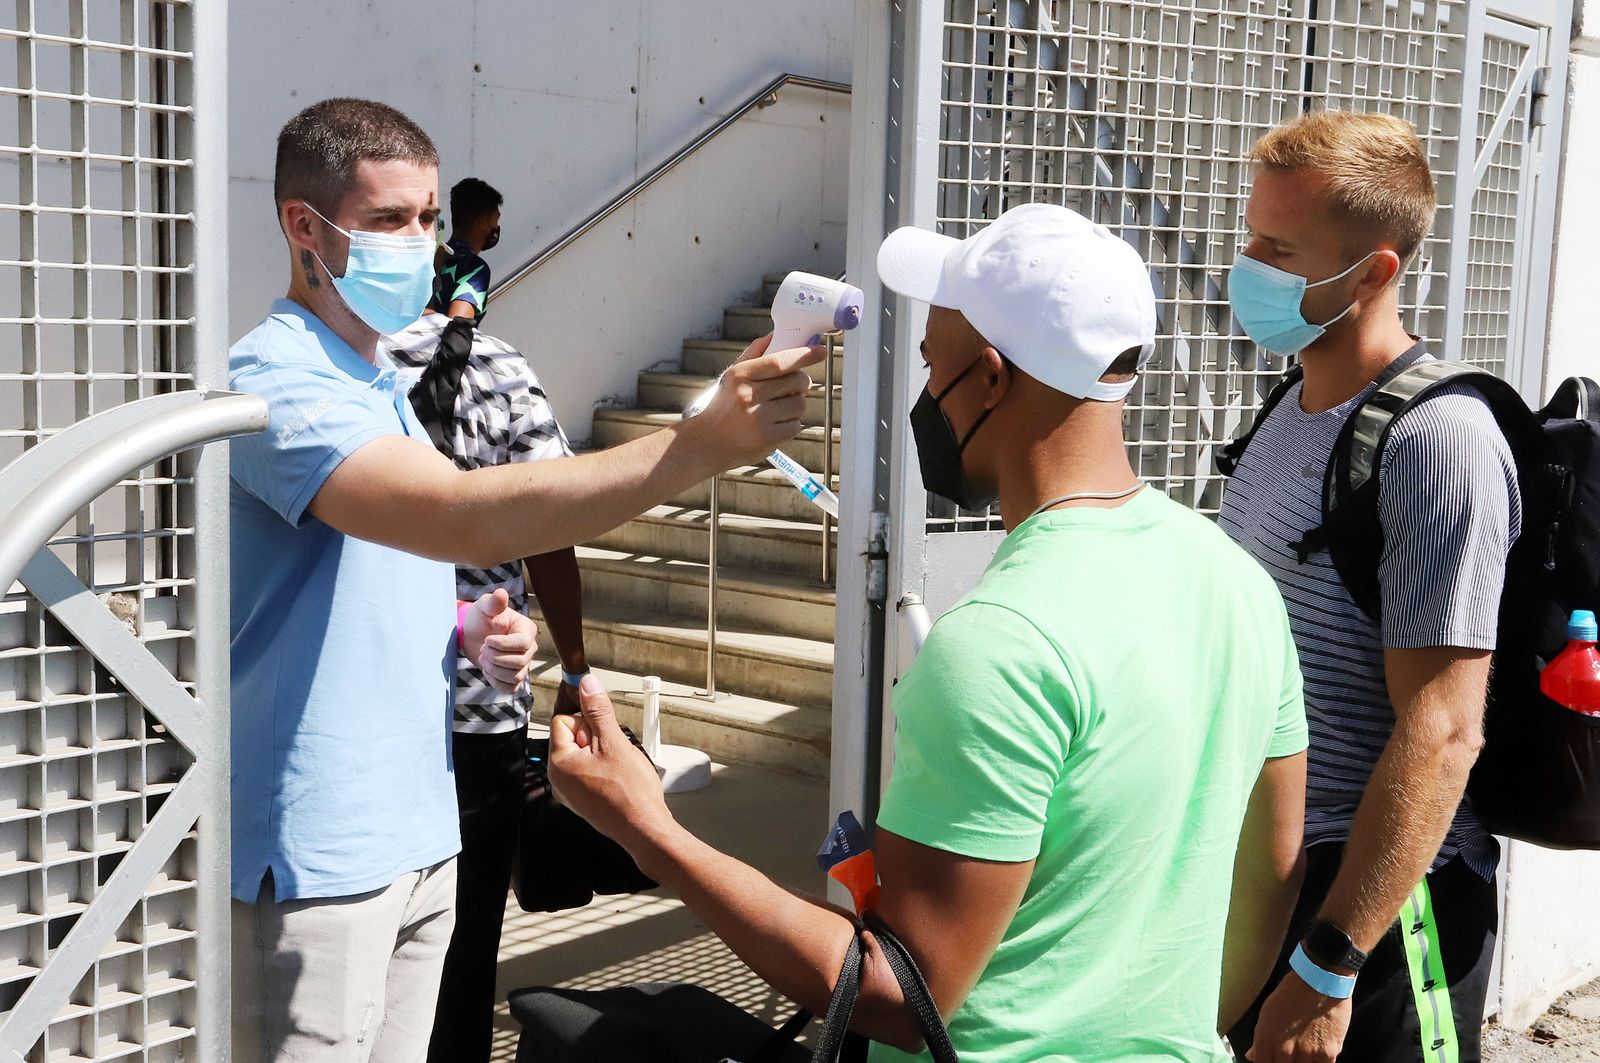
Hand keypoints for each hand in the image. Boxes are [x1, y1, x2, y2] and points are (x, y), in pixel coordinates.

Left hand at [460, 589, 537, 693]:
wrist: (473, 633)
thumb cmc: (481, 617)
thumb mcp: (484, 607)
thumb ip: (493, 602)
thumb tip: (501, 594)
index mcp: (526, 629)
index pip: (523, 644)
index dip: (503, 645)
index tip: (487, 639)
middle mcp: (529, 648)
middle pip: (520, 662)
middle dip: (496, 658)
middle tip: (483, 648)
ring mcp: (523, 664)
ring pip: (515, 676)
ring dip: (494, 670)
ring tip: (483, 657)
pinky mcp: (513, 677)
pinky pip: (511, 688)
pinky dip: (496, 682)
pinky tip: (486, 670)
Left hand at [548, 675, 670, 844]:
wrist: (644, 829)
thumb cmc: (630, 792)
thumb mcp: (614, 742)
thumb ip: (598, 710)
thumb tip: (586, 684)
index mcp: (559, 762)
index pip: (563, 720)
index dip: (587, 720)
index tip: (604, 729)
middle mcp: (559, 779)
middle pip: (573, 737)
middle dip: (595, 737)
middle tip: (614, 751)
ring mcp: (571, 792)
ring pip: (584, 754)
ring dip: (602, 752)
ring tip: (619, 767)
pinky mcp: (584, 800)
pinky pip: (589, 772)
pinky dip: (604, 769)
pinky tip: (619, 778)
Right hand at [685, 334, 825, 466]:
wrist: (708, 442)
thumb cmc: (724, 406)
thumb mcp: (732, 376)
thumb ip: (754, 353)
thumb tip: (775, 335)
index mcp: (740, 375)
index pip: (780, 361)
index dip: (804, 355)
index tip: (820, 351)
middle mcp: (748, 395)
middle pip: (796, 381)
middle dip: (801, 382)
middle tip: (793, 387)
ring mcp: (758, 418)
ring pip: (799, 404)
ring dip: (795, 404)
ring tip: (778, 409)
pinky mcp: (767, 438)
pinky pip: (796, 425)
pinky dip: (791, 424)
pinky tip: (775, 424)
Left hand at [1246, 972, 1352, 1062]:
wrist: (1321, 981)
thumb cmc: (1292, 993)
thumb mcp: (1267, 1012)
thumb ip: (1260, 1039)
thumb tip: (1252, 1056)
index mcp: (1266, 1038)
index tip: (1270, 1059)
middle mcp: (1285, 1049)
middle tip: (1287, 1055)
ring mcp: (1307, 1054)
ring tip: (1302, 1052)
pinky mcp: (1328, 1054)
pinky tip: (1315, 1054)